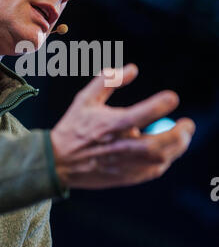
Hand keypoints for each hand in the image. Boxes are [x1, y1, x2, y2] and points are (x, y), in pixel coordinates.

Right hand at [50, 64, 195, 188]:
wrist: (59, 161)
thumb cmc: (74, 126)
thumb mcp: (86, 99)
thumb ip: (109, 80)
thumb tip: (133, 69)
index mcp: (110, 125)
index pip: (141, 113)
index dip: (160, 104)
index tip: (172, 98)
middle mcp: (119, 146)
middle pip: (158, 144)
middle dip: (179, 134)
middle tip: (188, 125)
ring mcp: (123, 165)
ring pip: (159, 160)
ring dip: (176, 148)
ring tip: (182, 137)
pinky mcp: (125, 177)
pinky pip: (152, 172)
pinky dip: (164, 161)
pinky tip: (166, 152)